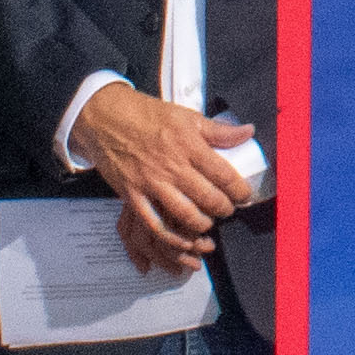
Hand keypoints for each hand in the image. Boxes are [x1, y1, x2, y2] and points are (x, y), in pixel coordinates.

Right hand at [71, 82, 265, 263]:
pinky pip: (154, 223)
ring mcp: (151, 182)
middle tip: (228, 210)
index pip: (223, 174)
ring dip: (202, 224)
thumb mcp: (186, 116)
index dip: (239, 190)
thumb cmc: (148, 115)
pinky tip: (182, 239)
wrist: (106, 118)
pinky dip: (171, 237)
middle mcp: (172, 166)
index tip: (245, 195)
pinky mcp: (132, 195)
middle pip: (207, 197)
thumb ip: (218, 130)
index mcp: (189, 145)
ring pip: (184, 214)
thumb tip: (248, 132)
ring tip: (208, 222)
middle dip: (224, 209)